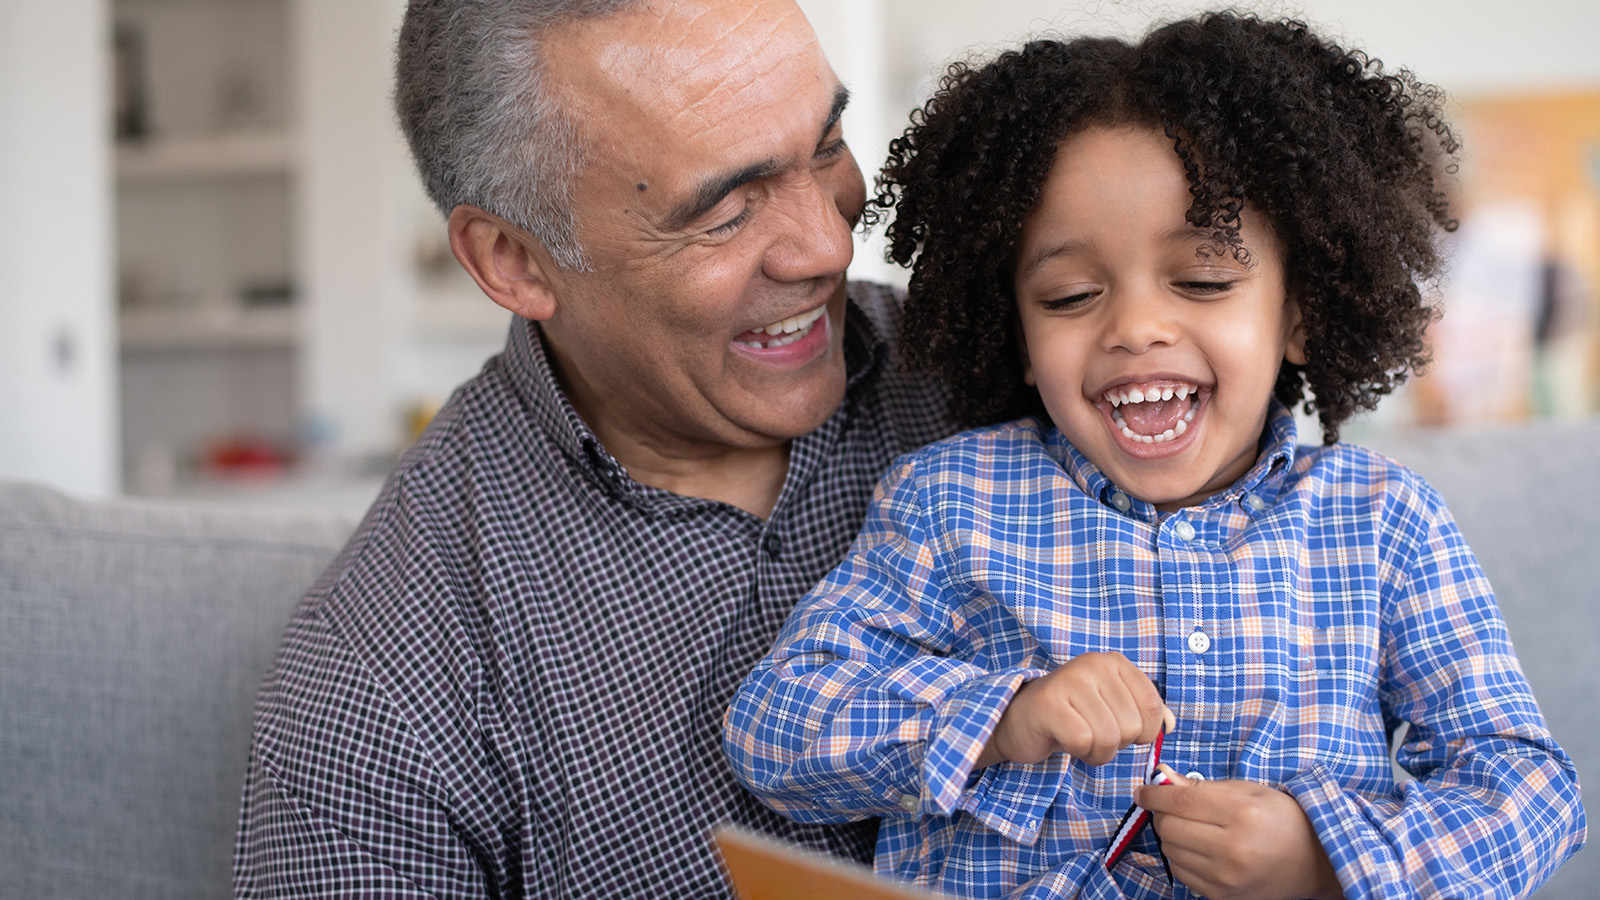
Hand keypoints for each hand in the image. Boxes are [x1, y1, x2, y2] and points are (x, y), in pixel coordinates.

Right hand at [977, 652, 1172, 767]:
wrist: (1019, 719)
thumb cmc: (1072, 716)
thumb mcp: (1113, 708)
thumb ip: (1146, 713)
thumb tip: (1170, 725)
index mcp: (1114, 662)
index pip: (1151, 708)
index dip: (1141, 732)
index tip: (1118, 726)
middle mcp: (1093, 664)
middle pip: (1130, 727)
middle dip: (1114, 743)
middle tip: (1091, 732)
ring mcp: (1069, 680)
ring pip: (1108, 737)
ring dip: (1096, 751)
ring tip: (1078, 737)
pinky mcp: (1048, 703)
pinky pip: (1083, 741)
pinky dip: (1077, 751)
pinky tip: (1064, 740)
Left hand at [1135, 769, 1342, 899]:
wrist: (1314, 862)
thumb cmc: (1281, 819)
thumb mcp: (1247, 791)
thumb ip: (1201, 786)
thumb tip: (1161, 777)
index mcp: (1242, 814)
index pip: (1179, 801)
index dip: (1153, 794)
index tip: (1142, 791)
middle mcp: (1233, 849)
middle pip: (1169, 827)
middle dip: (1162, 814)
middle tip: (1173, 808)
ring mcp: (1227, 877)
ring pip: (1170, 850)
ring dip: (1171, 836)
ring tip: (1193, 829)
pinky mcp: (1222, 896)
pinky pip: (1181, 873)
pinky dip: (1181, 857)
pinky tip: (1199, 849)